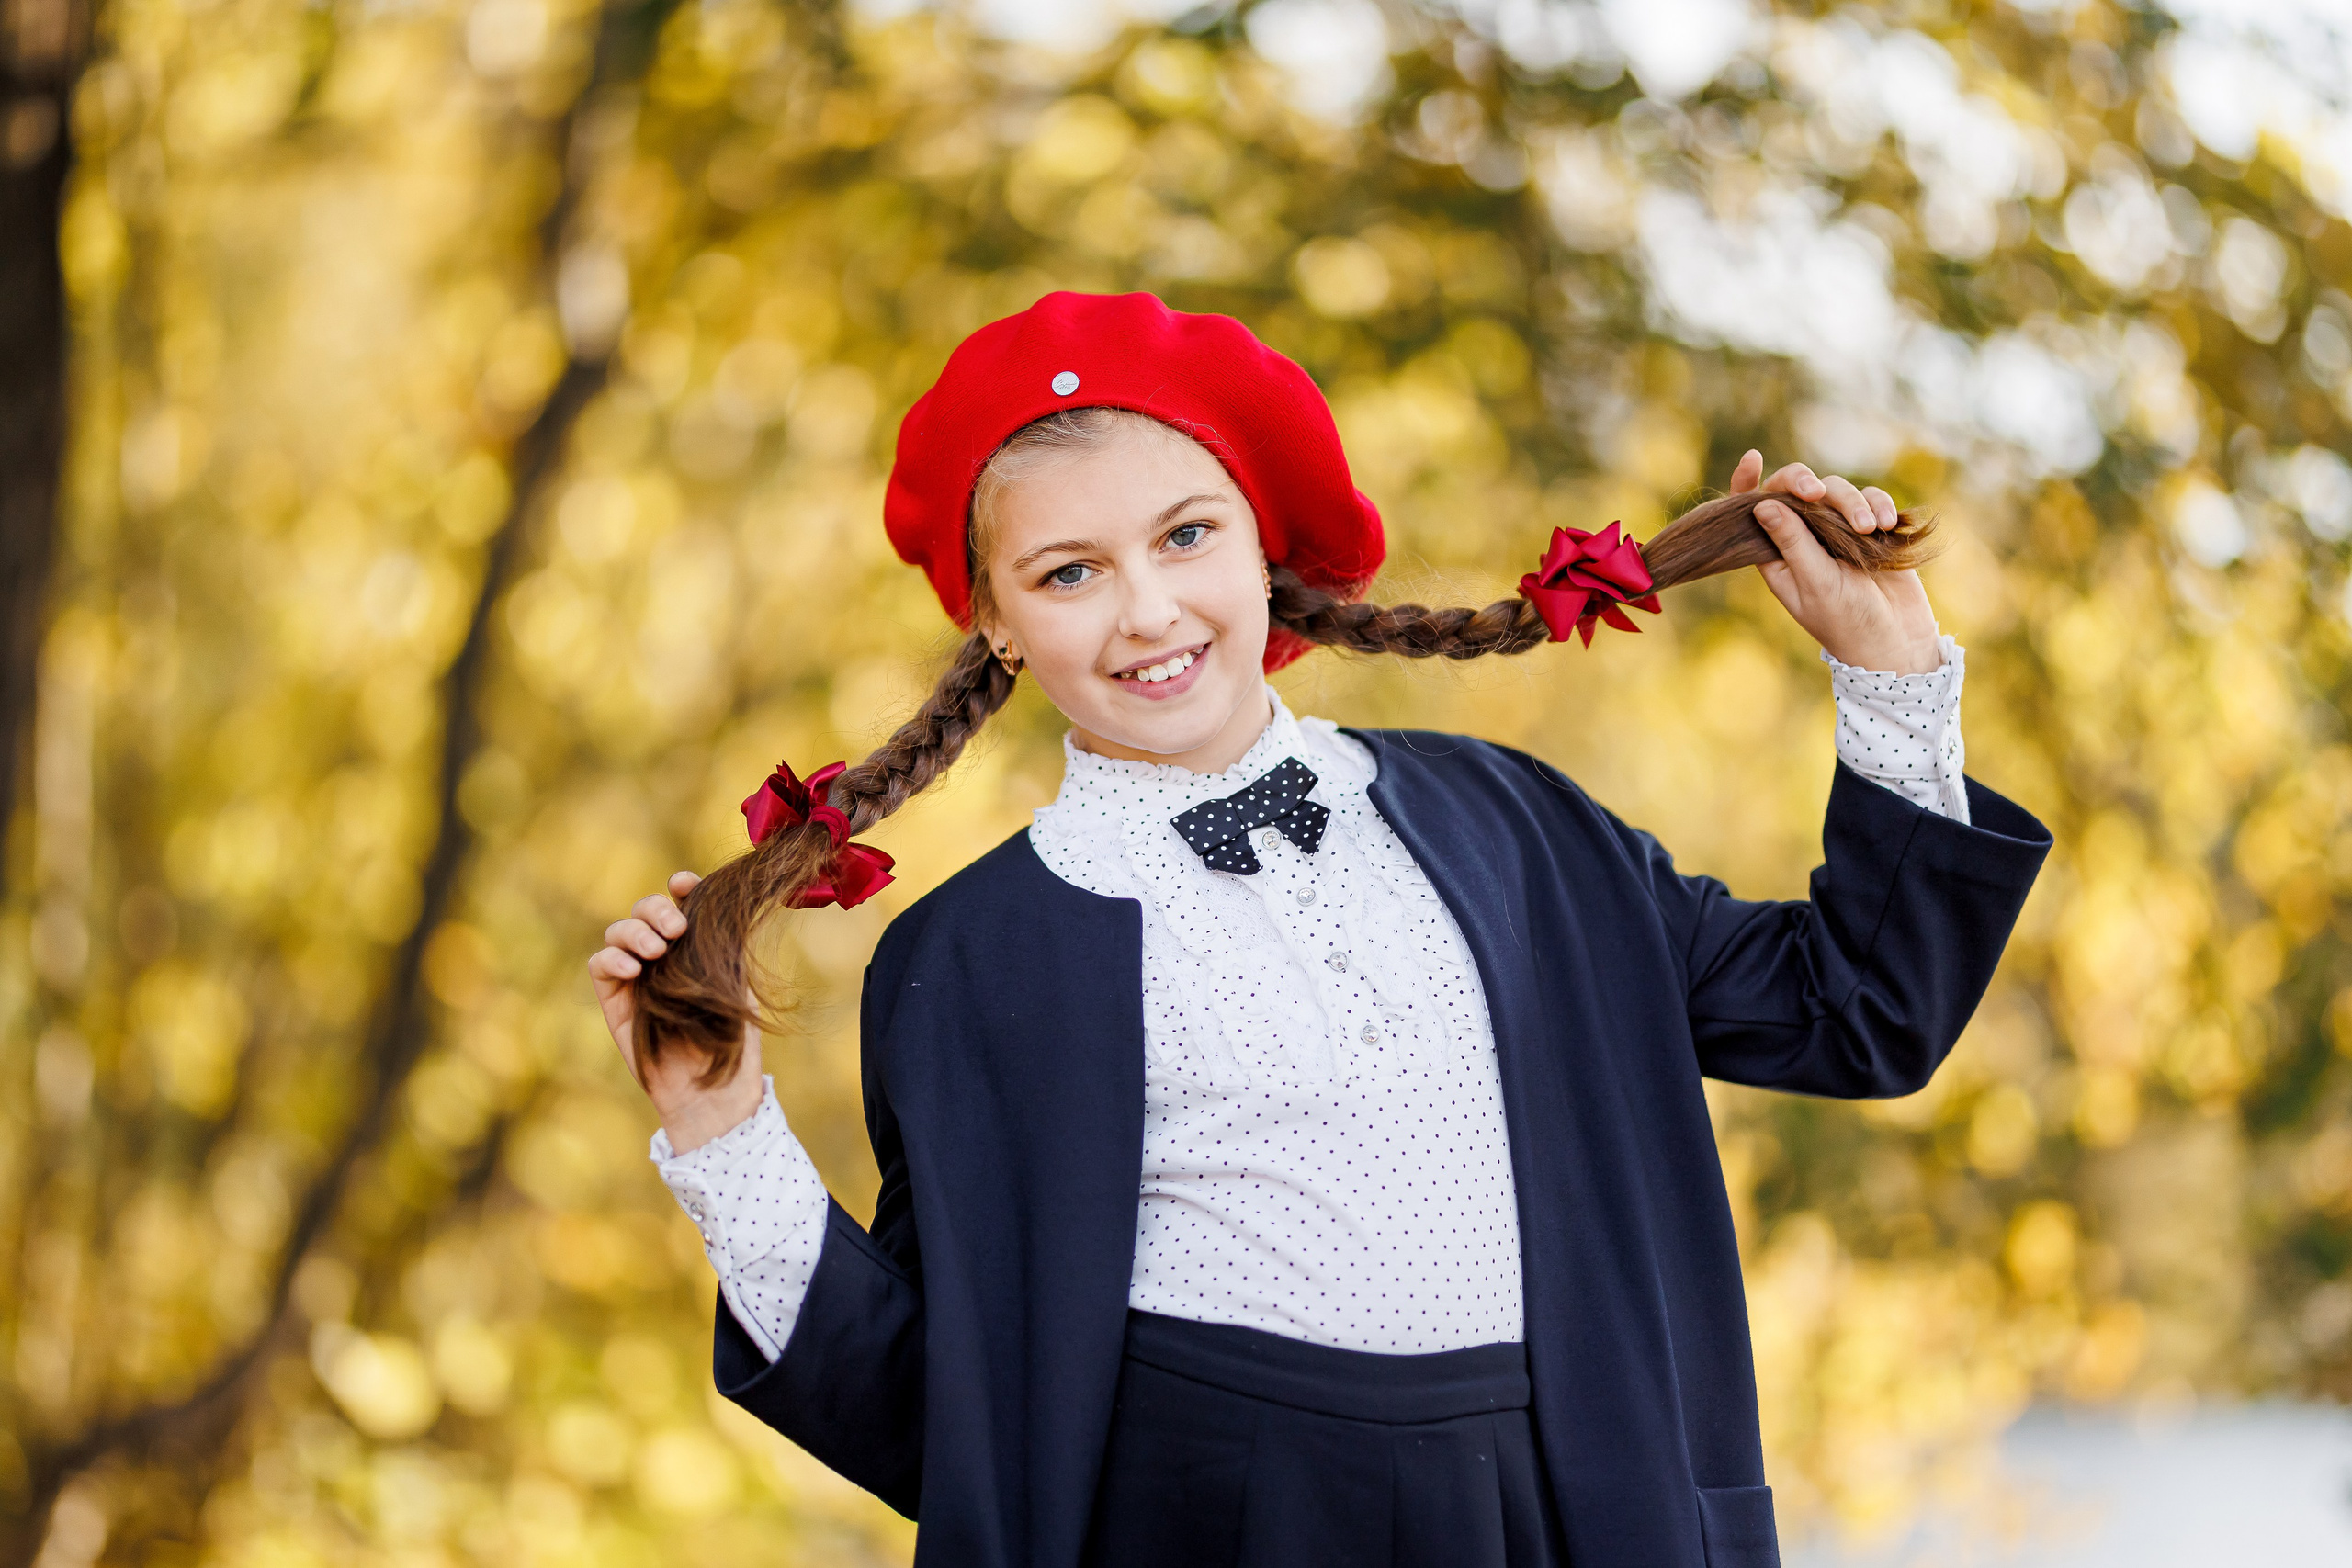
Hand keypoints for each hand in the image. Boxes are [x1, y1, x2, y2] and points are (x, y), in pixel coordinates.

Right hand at [589, 869, 763, 1153]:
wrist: (713, 1087)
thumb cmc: (732, 1038)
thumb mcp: (736, 980)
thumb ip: (725, 941)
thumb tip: (724, 899)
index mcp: (695, 946)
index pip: (680, 902)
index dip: (680, 886)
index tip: (684, 883)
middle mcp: (663, 957)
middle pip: (644, 911)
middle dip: (654, 908)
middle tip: (676, 928)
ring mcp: (636, 977)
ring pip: (619, 932)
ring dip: (635, 931)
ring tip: (657, 949)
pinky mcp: (614, 1001)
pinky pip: (600, 965)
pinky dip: (613, 957)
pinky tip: (634, 968)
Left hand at [1730, 450, 1942, 675]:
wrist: (1896, 641)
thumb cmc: (1847, 621)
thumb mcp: (1816, 583)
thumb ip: (1793, 543)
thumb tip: (1760, 504)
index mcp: (1777, 554)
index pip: (1754, 511)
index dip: (1748, 482)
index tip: (1753, 459)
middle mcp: (1803, 538)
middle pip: (1796, 490)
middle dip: (1806, 483)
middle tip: (1817, 493)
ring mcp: (1837, 531)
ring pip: (1836, 491)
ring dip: (1852, 502)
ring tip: (1869, 528)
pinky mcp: (1871, 529)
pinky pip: (1871, 500)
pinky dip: (1879, 504)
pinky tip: (1887, 523)